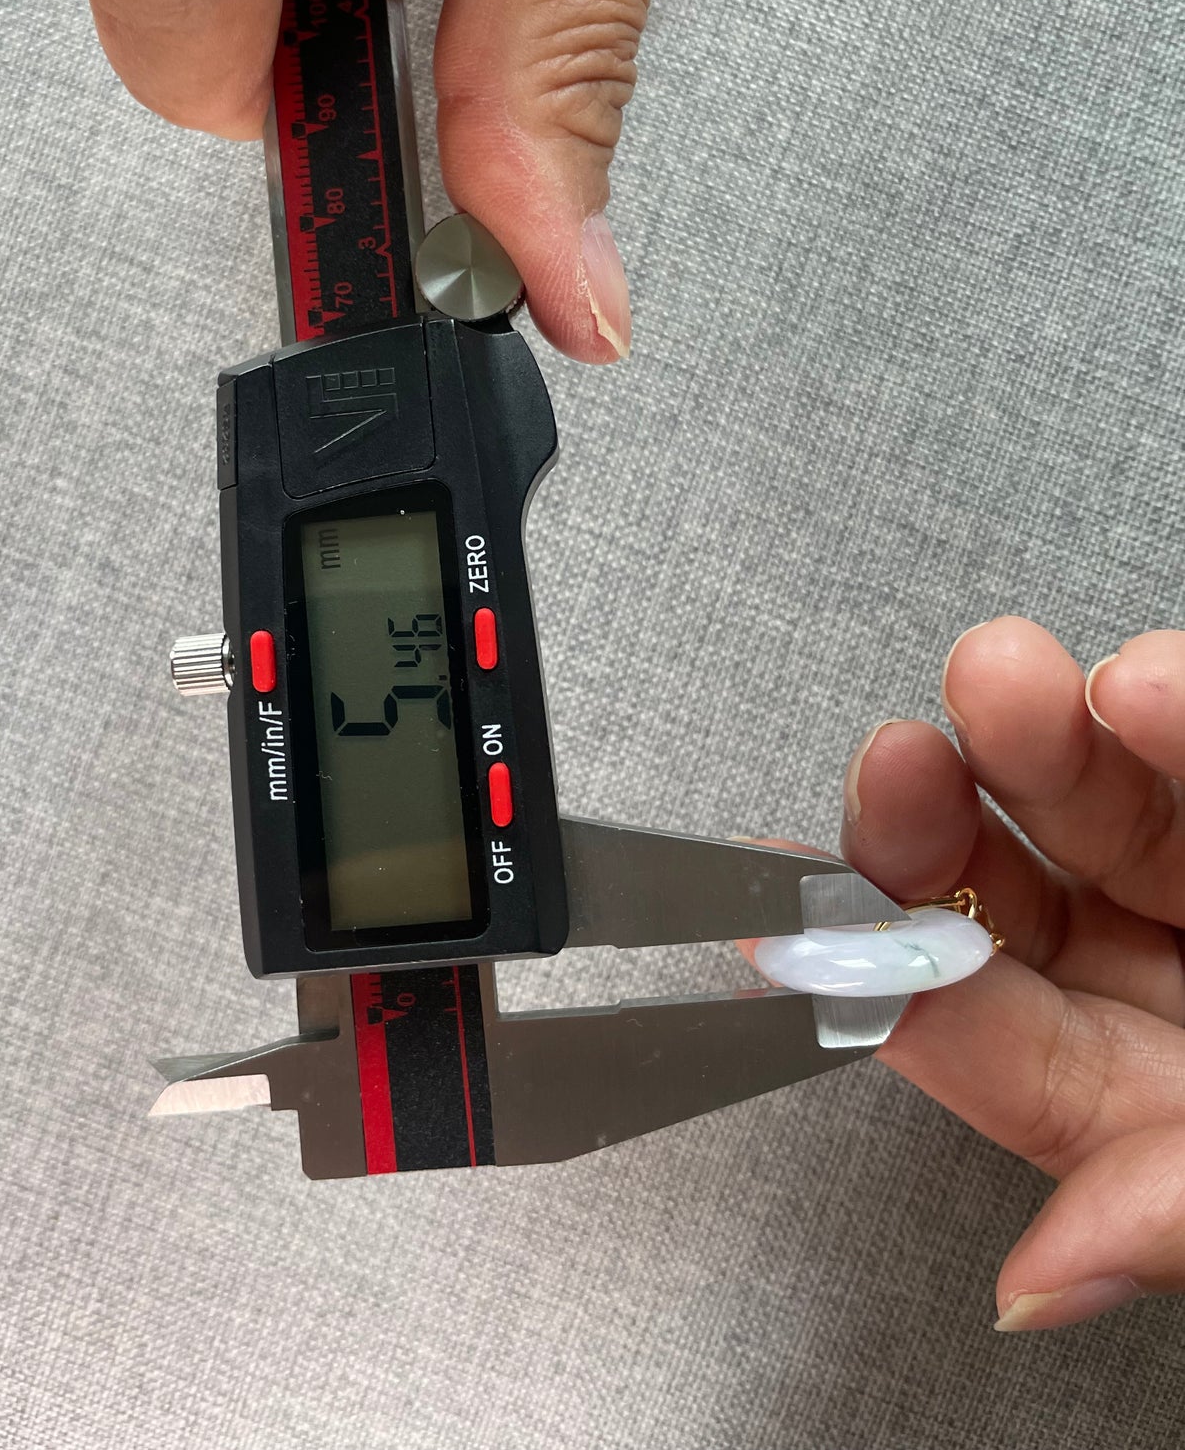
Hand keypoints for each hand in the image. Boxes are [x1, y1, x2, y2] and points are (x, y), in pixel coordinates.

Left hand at [845, 617, 1184, 1331]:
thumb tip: (1038, 1283)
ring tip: (1028, 690)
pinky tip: (1149, 682)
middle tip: (908, 762)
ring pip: (1107, 793)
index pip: (994, 1048)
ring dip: (1053, 736)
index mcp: (1163, 1103)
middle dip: (950, 826)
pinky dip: (1179, 705)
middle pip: (1022, 899)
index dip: (896, 982)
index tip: (818, 928)